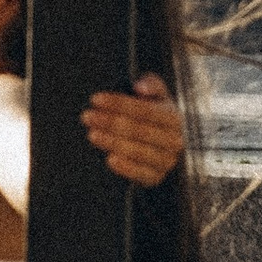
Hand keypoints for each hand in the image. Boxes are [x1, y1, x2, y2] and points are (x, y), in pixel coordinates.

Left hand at [83, 73, 185, 187]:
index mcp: (174, 118)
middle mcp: (174, 141)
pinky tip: (109, 158)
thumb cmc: (156, 115)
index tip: (95, 99)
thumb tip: (140, 87)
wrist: (165, 146)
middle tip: (87, 116)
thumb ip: (152, 84)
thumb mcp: (158, 95)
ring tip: (92, 134)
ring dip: (112, 142)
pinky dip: (125, 168)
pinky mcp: (156, 178)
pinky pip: (140, 174)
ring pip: (138, 151)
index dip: (119, 104)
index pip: (145, 110)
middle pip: (139, 130)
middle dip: (110, 122)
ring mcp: (166, 161)